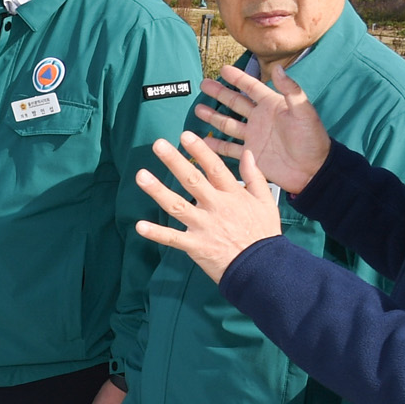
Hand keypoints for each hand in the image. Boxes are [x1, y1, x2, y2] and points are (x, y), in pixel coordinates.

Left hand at [134, 132, 282, 284]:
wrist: (263, 267)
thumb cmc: (263, 234)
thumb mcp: (265, 202)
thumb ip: (255, 176)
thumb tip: (247, 153)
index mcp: (232, 195)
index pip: (214, 167)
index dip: (200, 150)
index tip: (185, 135)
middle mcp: (216, 207)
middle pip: (192, 180)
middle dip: (174, 161)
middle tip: (158, 145)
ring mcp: (204, 226)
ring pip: (177, 205)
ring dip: (158, 191)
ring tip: (141, 176)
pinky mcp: (196, 246)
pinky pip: (173, 238)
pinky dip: (156, 233)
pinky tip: (139, 225)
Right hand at [191, 61, 330, 192]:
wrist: (312, 170)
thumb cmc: (312, 140)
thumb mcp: (304, 111)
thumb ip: (290, 90)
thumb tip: (278, 68)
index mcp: (272, 106)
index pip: (251, 87)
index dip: (237, 78)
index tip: (223, 70)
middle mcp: (260, 119)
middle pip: (235, 103)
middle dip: (219, 93)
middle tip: (204, 84)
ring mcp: (254, 137)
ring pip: (228, 124)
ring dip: (214, 116)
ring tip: (199, 109)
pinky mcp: (251, 155)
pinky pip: (229, 148)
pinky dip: (215, 145)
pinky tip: (203, 141)